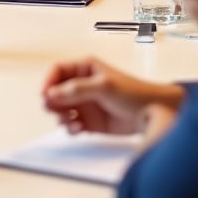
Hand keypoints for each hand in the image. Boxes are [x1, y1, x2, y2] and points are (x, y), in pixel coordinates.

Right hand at [42, 57, 183, 136]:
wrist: (152, 114)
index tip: (45, 94)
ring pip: (59, 109)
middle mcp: (81, 85)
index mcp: (84, 69)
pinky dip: (70, 128)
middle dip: (51, 102)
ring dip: (60, 116)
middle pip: (54, 91)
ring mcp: (84, 104)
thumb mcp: (104, 86)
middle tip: (55, 110)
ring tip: (71, 121)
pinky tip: (78, 128)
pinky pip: (69, 124)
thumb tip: (52, 93)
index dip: (48, 81)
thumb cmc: (134, 93)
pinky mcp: (88, 121)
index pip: (57, 71)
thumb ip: (77, 89)